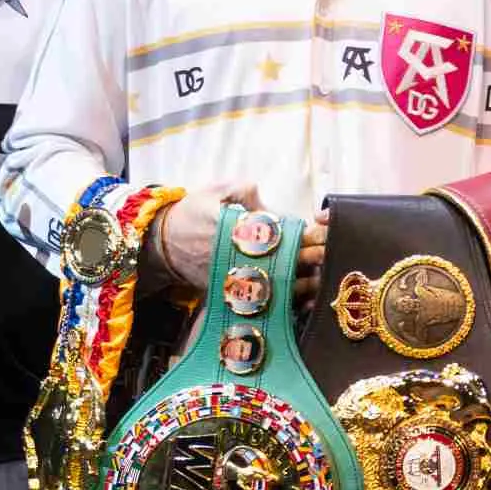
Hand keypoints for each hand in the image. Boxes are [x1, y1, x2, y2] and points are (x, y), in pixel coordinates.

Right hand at [144, 183, 328, 301]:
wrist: (159, 245)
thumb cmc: (189, 214)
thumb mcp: (215, 191)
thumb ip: (244, 190)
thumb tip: (269, 202)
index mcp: (236, 228)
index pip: (278, 232)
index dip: (304, 233)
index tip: (324, 232)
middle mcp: (237, 255)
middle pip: (282, 259)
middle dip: (310, 257)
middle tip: (331, 253)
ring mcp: (234, 276)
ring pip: (275, 284)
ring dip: (302, 281)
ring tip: (323, 276)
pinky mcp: (229, 291)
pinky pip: (261, 298)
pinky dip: (282, 300)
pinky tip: (301, 298)